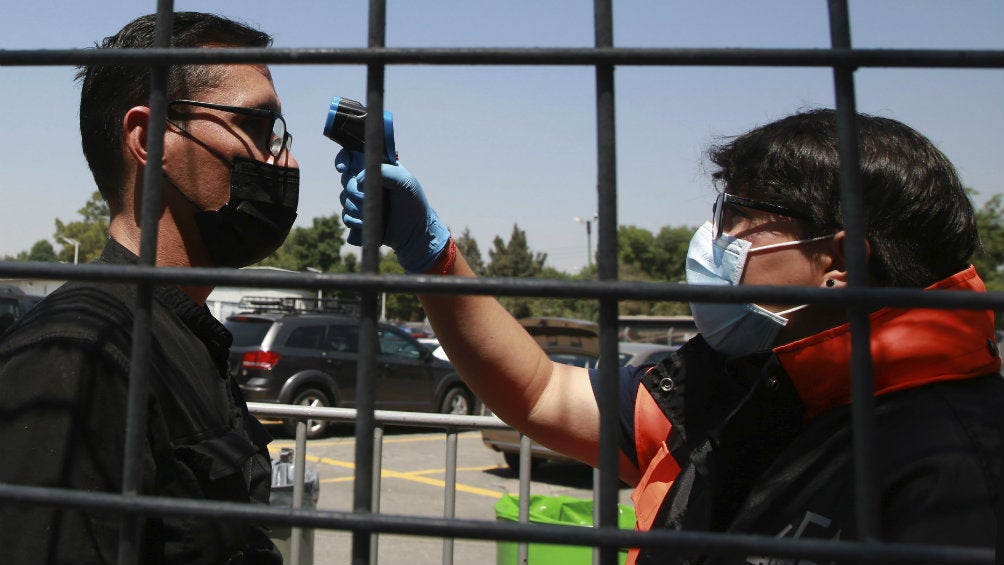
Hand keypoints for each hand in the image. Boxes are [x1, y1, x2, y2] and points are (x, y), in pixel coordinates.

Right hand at [336, 149, 449, 272]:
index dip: (343, 160)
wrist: (414, 231)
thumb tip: (359, 179)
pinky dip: (353, 220)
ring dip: (355, 207)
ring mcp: (361, 200)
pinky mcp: (359, 217)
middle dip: (352, 190)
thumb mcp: (405, 181)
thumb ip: (386, 172)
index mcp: (376, 169)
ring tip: (371, 213)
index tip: (343, 169)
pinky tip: (365, 223)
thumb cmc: (413, 202)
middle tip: (364, 198)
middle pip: (346, 179)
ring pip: (344, 199)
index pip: (352, 156)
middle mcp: (367, 182)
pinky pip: (346, 216)